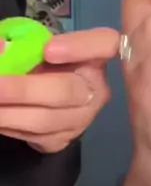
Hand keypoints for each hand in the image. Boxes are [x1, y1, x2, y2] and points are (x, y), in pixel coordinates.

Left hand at [0, 28, 117, 152]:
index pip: (106, 45)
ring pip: (45, 121)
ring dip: (8, 114)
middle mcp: (97, 90)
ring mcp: (82, 120)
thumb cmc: (45, 60)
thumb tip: (2, 47)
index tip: (48, 50)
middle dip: (22, 90)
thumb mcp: (38, 45)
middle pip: (64, 91)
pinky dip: (9, 127)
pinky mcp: (63, 140)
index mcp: (96, 56)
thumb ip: (24, 44)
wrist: (47, 93)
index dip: (80, 47)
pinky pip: (35, 137)